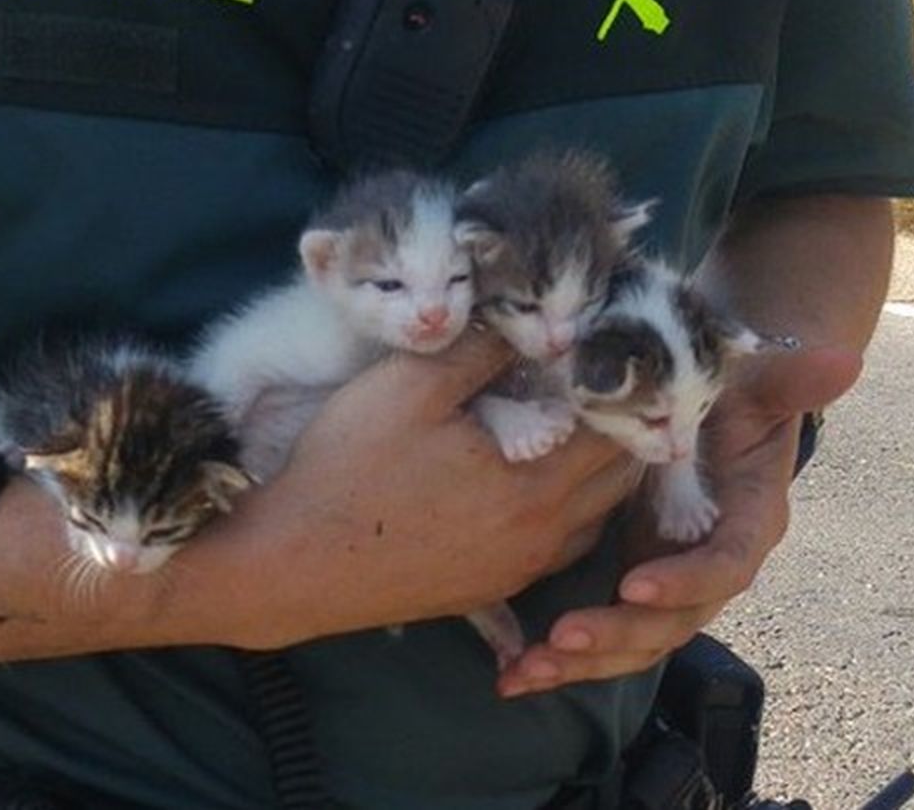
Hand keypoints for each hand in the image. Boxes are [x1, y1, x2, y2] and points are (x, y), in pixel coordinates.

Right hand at [177, 329, 637, 650]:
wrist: (292, 564)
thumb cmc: (348, 467)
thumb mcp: (410, 386)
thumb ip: (483, 348)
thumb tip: (541, 323)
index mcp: (538, 484)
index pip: (620, 426)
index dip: (618, 382)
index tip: (599, 346)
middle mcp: (545, 536)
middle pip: (621, 474)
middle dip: (618, 423)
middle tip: (594, 378)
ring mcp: (520, 569)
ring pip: (596, 513)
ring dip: (597, 469)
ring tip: (571, 422)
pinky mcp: (492, 589)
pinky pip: (559, 545)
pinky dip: (567, 508)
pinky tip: (532, 476)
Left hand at [496, 344, 862, 696]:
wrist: (711, 406)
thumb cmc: (732, 392)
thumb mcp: (756, 382)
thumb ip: (791, 379)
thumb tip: (845, 361)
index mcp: (748, 523)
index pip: (726, 565)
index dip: (687, 579)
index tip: (636, 583)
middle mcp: (709, 566)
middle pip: (673, 621)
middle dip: (618, 634)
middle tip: (564, 637)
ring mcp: (669, 582)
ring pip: (632, 641)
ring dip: (580, 662)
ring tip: (524, 672)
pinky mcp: (631, 586)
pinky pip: (600, 635)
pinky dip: (557, 660)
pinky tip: (510, 676)